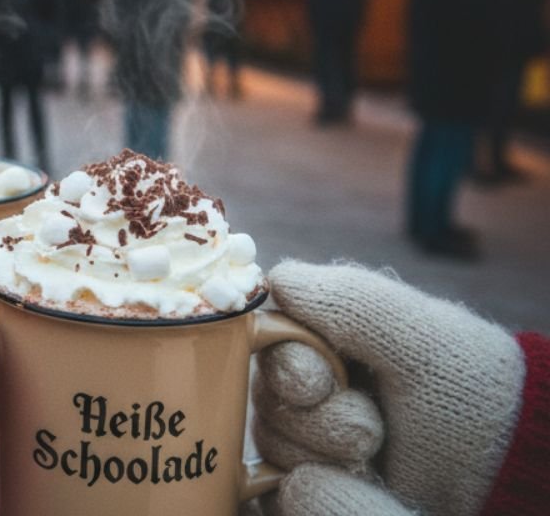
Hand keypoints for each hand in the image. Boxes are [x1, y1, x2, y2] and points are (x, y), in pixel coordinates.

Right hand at [252, 260, 524, 515]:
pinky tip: (352, 481)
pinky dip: (309, 488)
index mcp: (333, 337)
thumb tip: (274, 280)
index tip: (320, 382)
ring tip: (375, 457)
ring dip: (320, 455)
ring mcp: (313, 438)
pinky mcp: (315, 482)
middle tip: (370, 430)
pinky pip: (276, 488)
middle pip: (264, 396)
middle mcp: (316, 384)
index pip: (269, 341)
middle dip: (315, 418)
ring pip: (271, 443)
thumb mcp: (420, 338)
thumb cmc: (473, 394)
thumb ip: (351, 300)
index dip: (286, 364)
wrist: (503, 473)